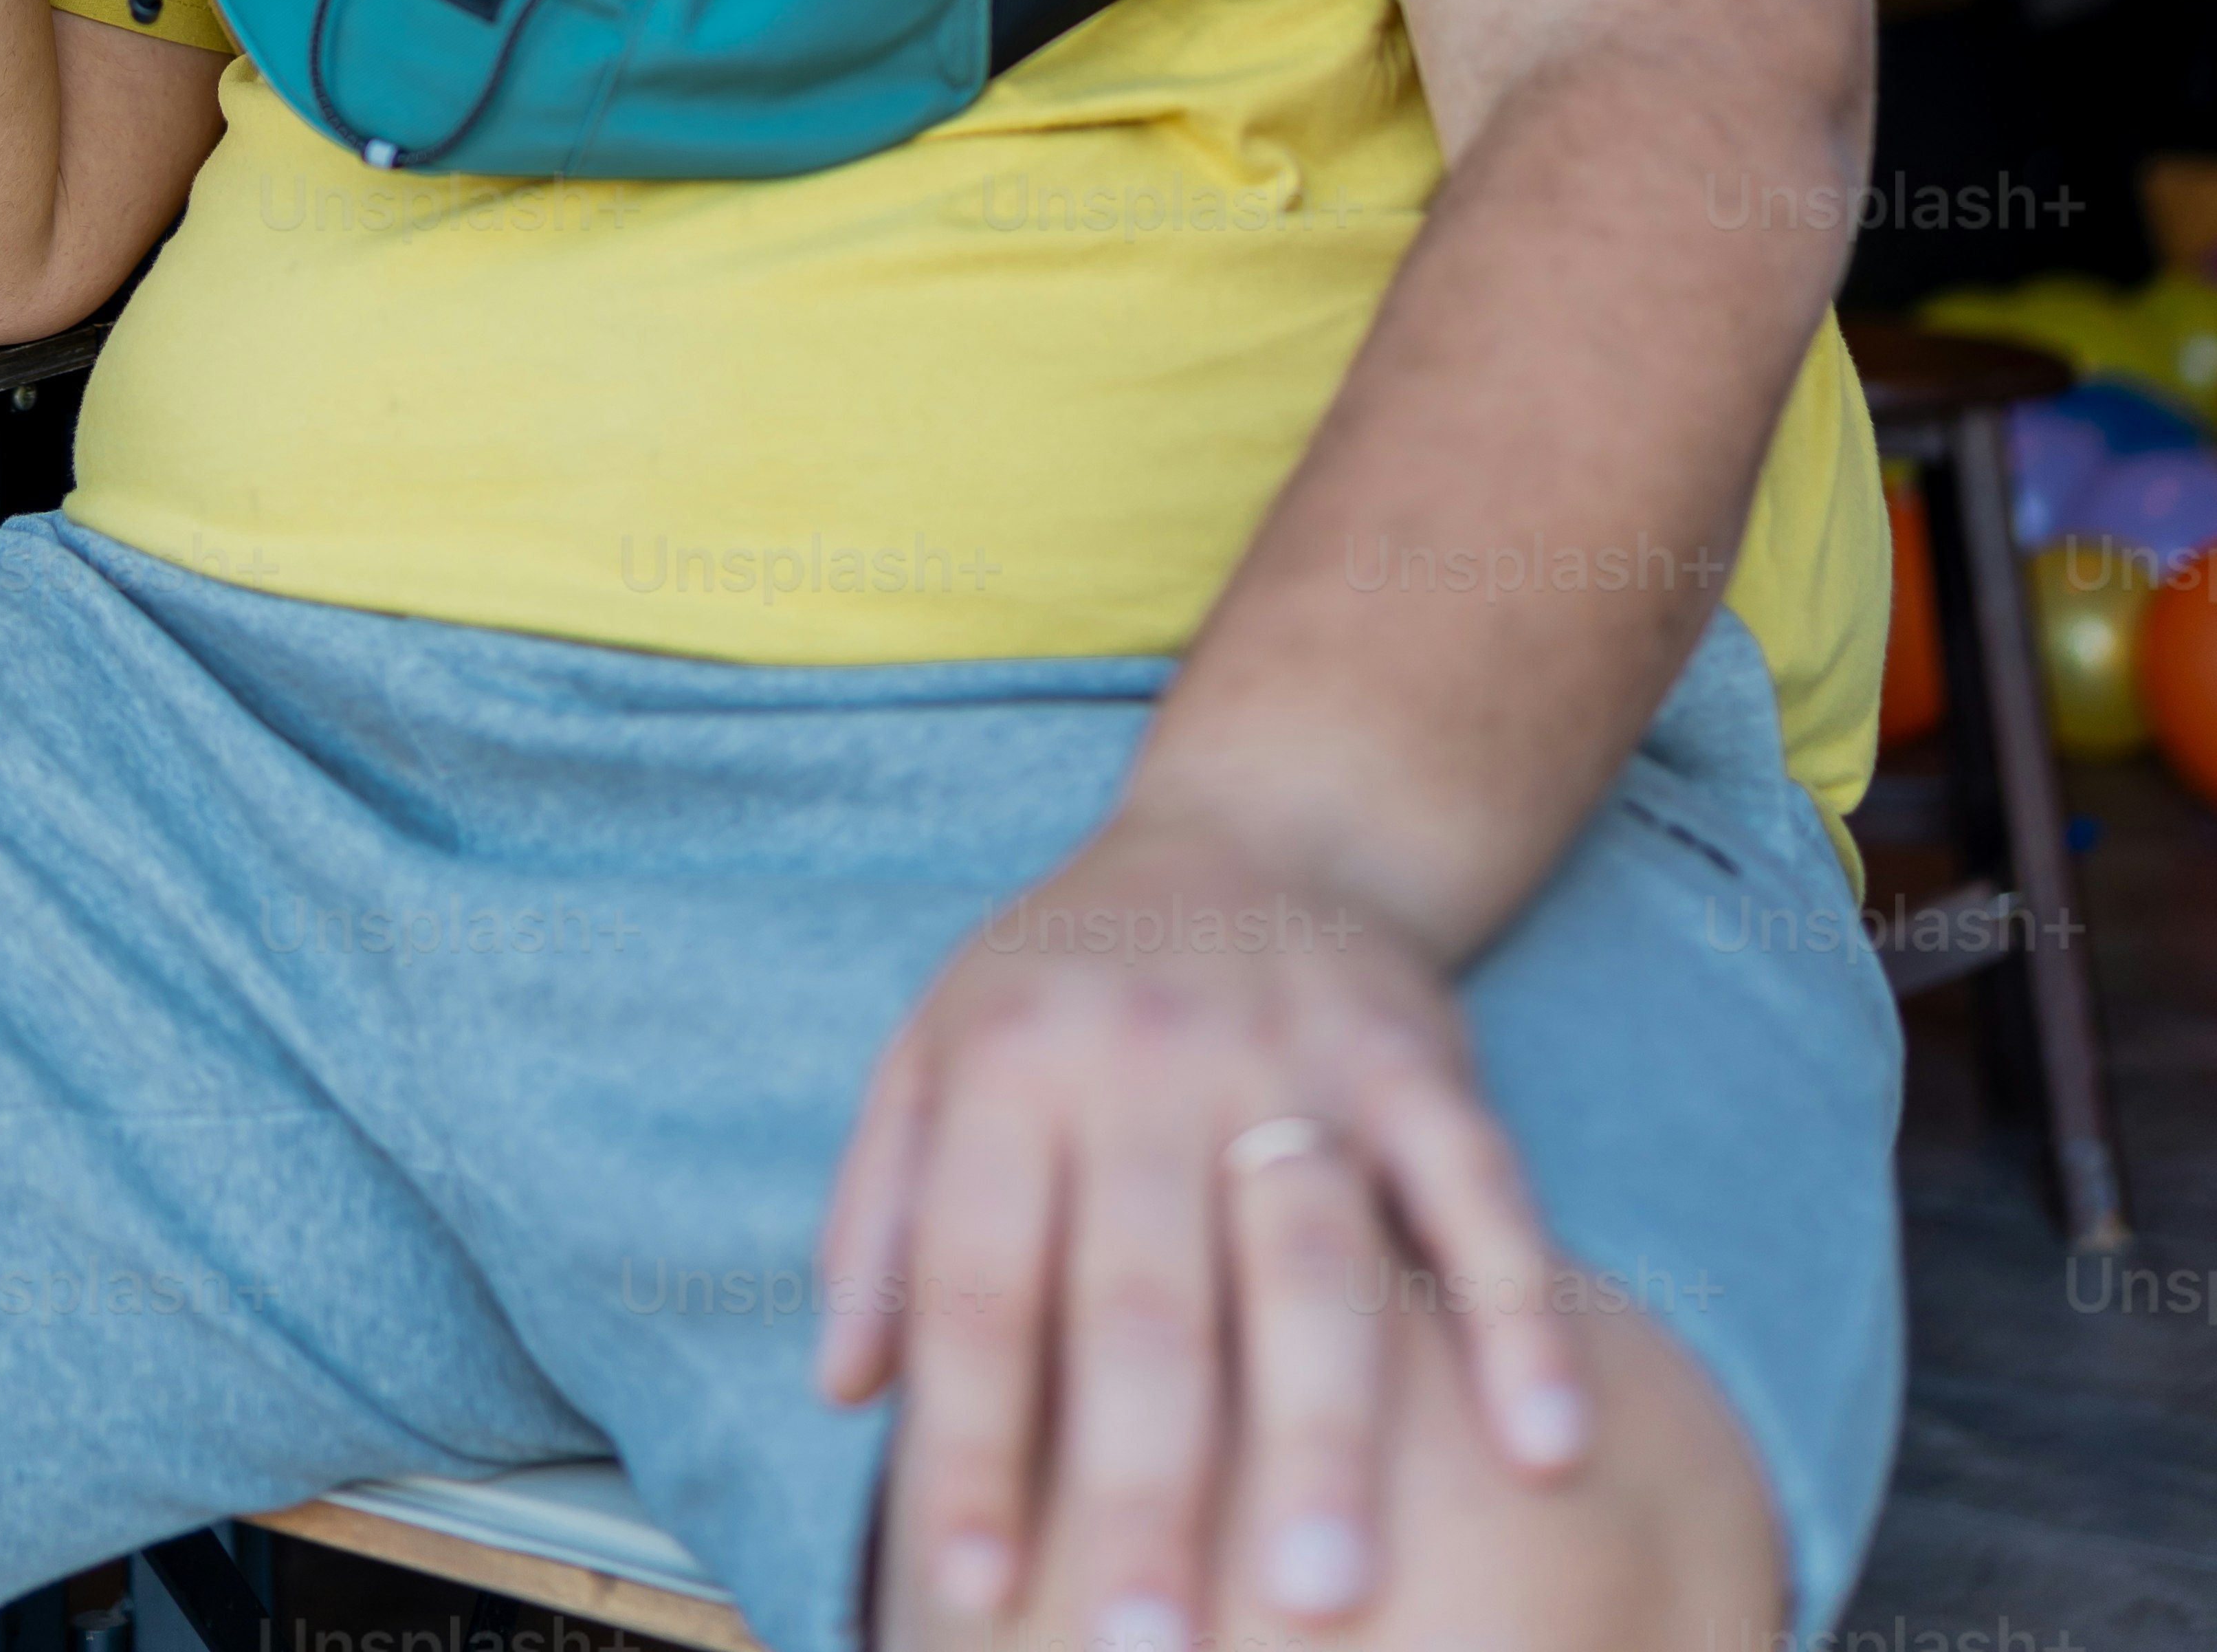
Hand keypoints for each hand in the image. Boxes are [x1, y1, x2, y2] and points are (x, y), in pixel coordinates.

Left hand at [816, 791, 1590, 1645]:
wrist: (1258, 822)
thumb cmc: (1071, 983)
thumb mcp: (935, 1050)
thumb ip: (881, 1216)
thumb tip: (844, 1389)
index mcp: (1011, 1065)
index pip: (977, 1279)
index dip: (970, 1441)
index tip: (969, 1596)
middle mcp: (1146, 1057)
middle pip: (1143, 1297)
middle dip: (1145, 1484)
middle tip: (1147, 1646)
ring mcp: (1294, 1055)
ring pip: (1310, 1261)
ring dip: (1320, 1432)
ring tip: (1323, 1593)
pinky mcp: (1420, 1056)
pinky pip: (1478, 1195)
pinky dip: (1520, 1318)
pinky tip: (1547, 1448)